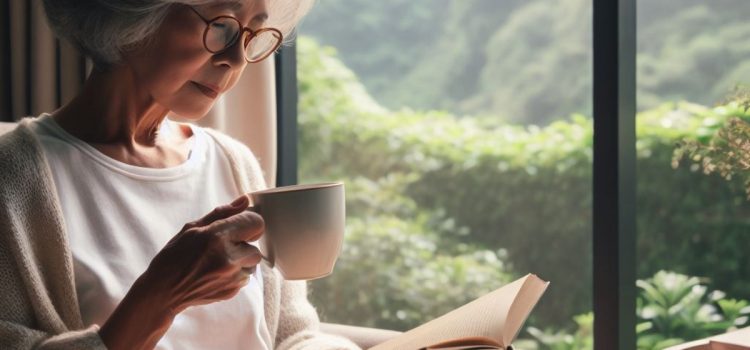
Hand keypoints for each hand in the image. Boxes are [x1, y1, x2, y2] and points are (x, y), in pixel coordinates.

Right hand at [146, 194, 264, 312]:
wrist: (163, 291)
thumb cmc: (174, 256)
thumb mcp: (192, 228)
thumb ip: (223, 213)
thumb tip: (244, 200)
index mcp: (217, 237)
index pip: (255, 223)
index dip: (248, 223)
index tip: (238, 226)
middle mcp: (228, 258)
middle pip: (256, 247)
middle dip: (242, 245)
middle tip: (221, 248)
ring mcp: (231, 277)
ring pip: (252, 264)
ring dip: (239, 261)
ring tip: (217, 262)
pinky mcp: (232, 291)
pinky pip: (245, 279)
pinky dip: (234, 275)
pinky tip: (215, 274)